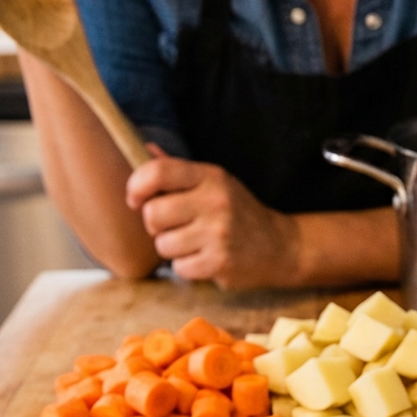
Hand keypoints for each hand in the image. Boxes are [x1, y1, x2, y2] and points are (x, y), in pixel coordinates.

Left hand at [126, 147, 301, 288]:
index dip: (136, 186)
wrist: (280, 246)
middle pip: (152, 214)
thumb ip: (178, 170)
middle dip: (155, 225)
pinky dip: (187, 267)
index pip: (157, 172)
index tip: (136, 200)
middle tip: (173, 227)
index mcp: (210, 176)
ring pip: (163, 245)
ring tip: (193, 244)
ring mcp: (218, 232)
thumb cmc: (239, 213)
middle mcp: (215, 201)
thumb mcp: (215, 183)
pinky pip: (179, 268)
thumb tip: (145, 149)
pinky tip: (204, 259)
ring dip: (172, 249)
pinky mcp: (220, 261)